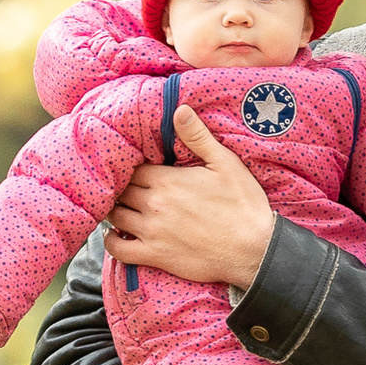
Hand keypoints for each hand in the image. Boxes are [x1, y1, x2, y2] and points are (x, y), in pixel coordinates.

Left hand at [107, 103, 275, 283]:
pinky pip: (118, 250)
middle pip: (121, 191)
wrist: (254, 249)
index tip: (137, 168)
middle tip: (128, 187)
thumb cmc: (243, 204)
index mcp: (167, 180)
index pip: (132, 168)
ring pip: (115, 216)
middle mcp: (153, 205)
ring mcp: (151, 232)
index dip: (132, 167)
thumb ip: (198, 136)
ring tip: (122, 206)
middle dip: (123, 187)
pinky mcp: (154, 256)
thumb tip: (179, 109)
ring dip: (115, 210)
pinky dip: (111, 241)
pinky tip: (116, 235)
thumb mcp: (226, 164)